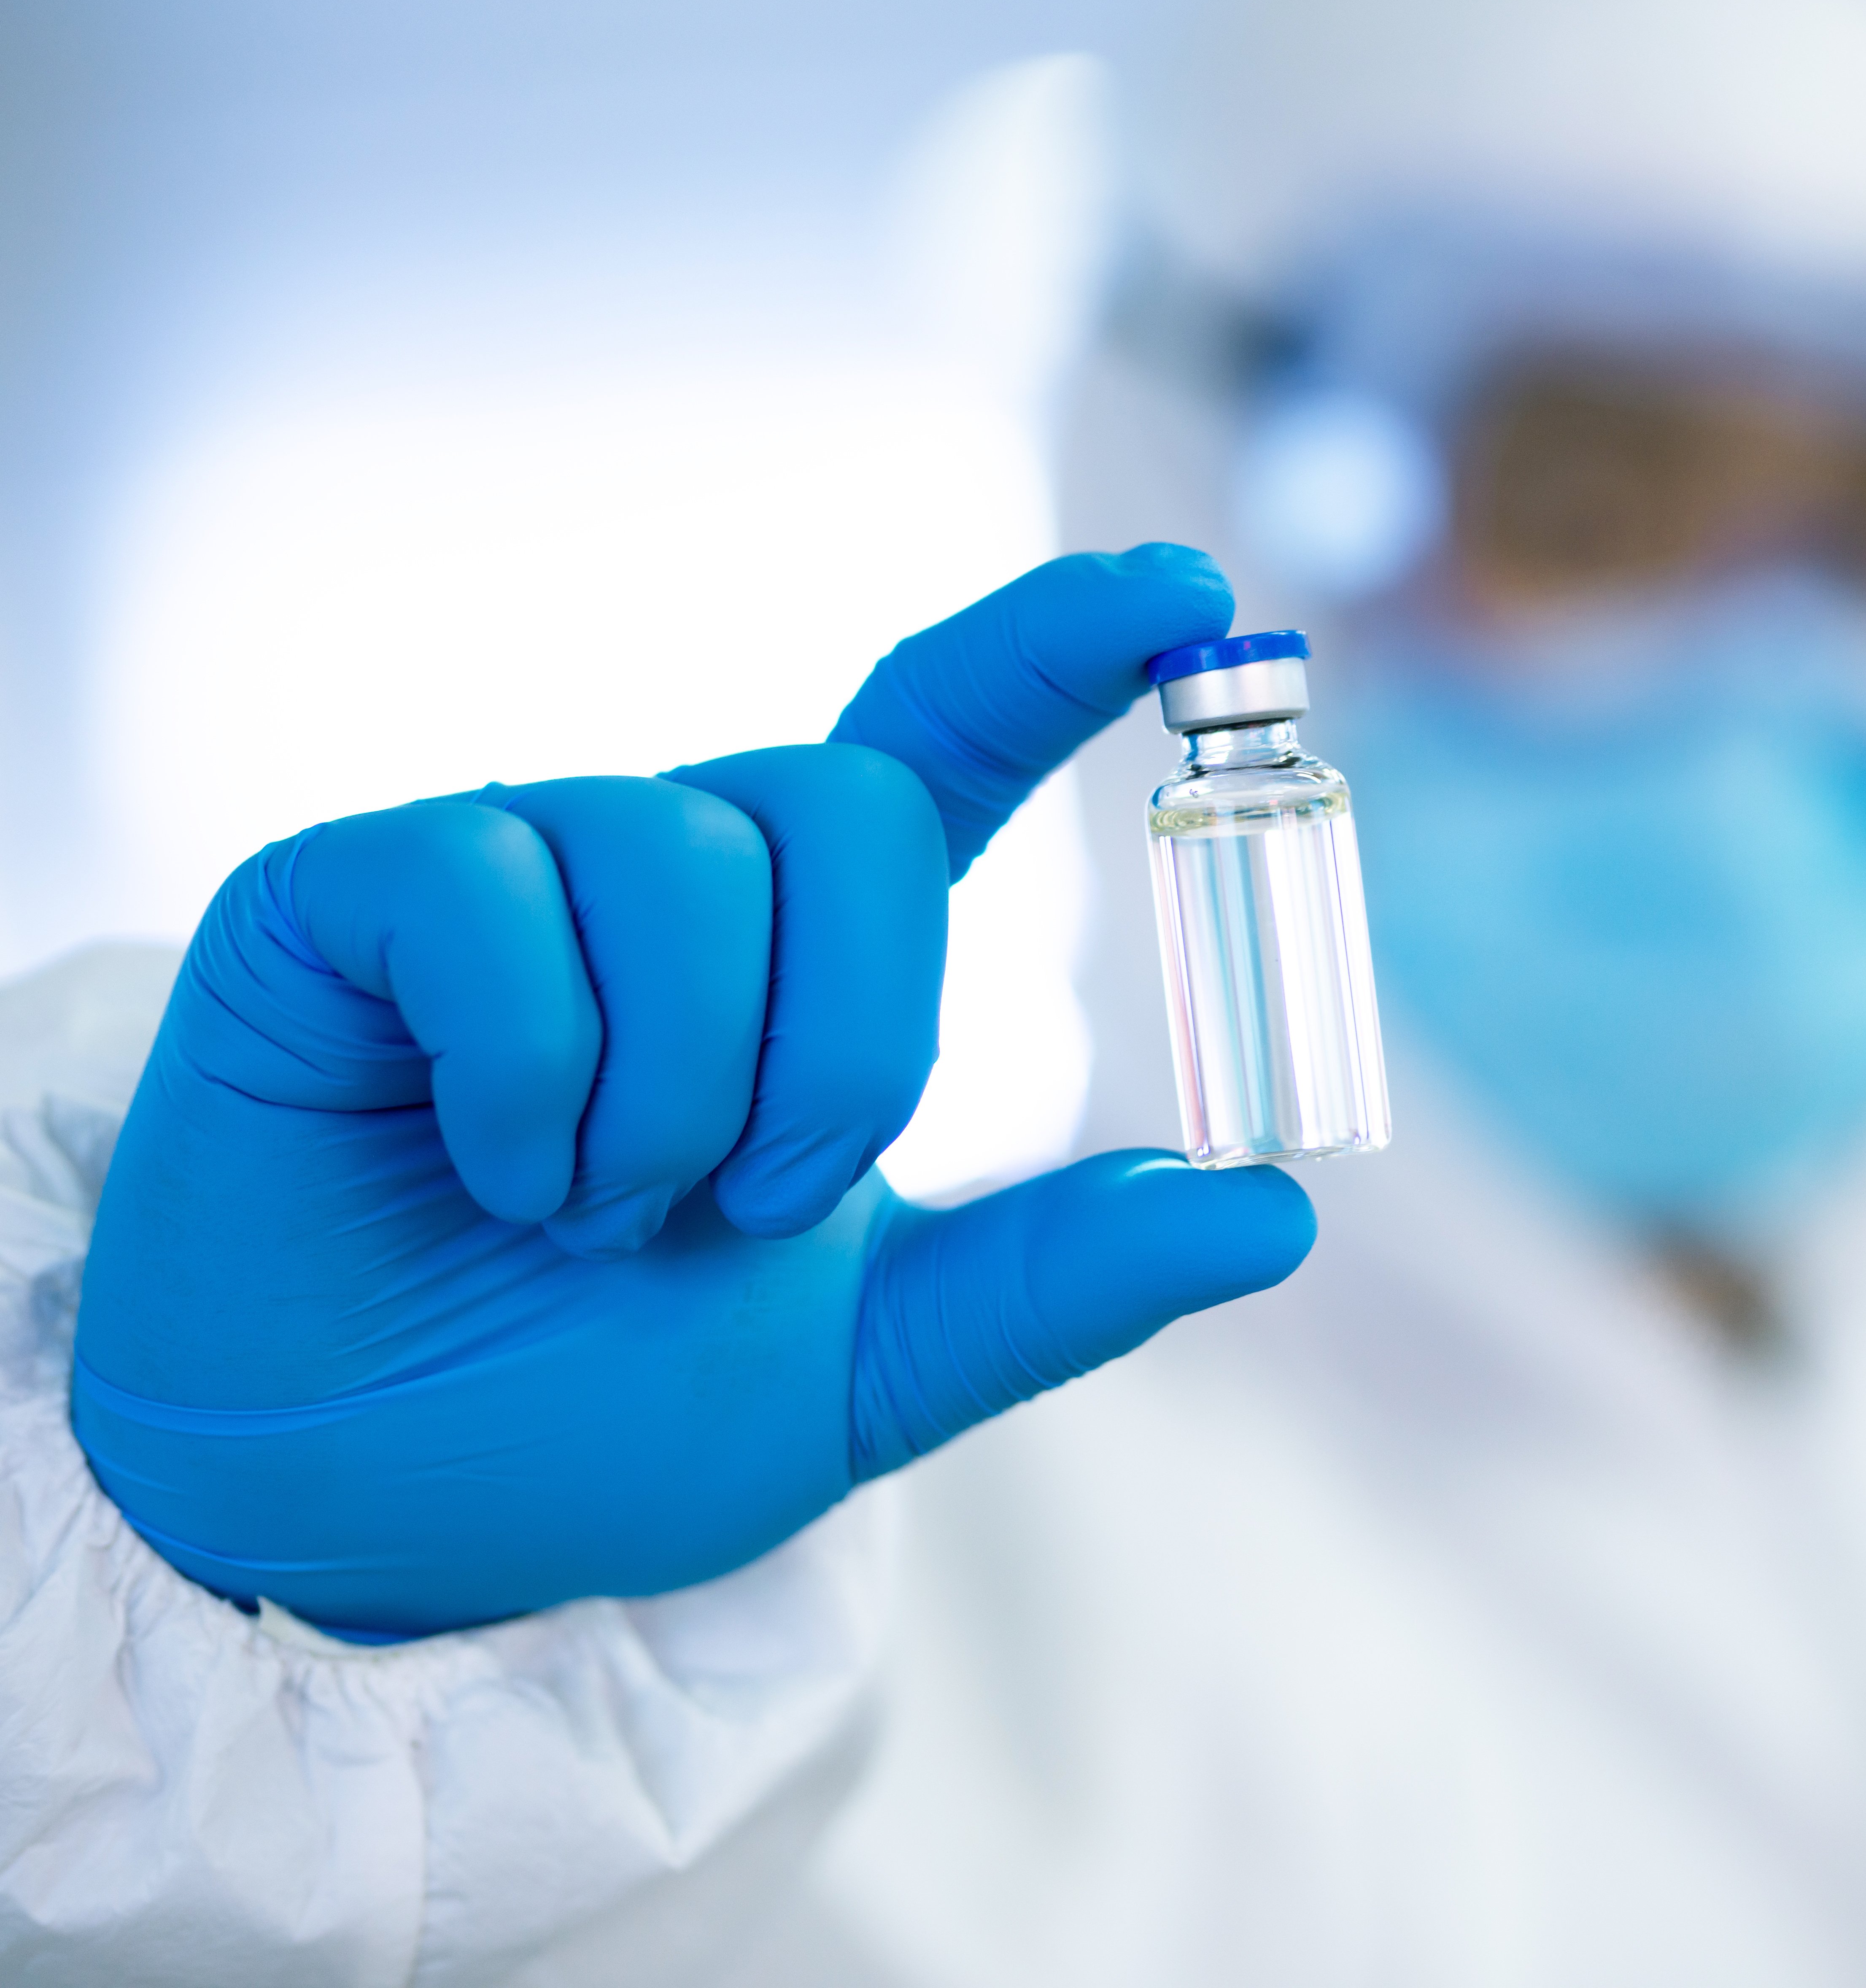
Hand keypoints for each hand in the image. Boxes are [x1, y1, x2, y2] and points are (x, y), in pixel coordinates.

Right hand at [71, 544, 1311, 1641]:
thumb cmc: (597, 1418)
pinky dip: (523, 1078)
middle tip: (745, 1208)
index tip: (1191, 594)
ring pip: (682, 860)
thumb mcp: (866, 1367)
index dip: (1063, 648)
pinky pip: (492, 901)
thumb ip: (1054, 1285)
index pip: (945, 737)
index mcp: (803, 955)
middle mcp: (670, 875)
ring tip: (588, 1211)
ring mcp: (506, 865)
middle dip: (840, 1047)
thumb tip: (1278, 1212)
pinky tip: (483, 1167)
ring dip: (671, 1094)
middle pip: (845, 804)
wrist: (371, 1510)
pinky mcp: (349, 890)